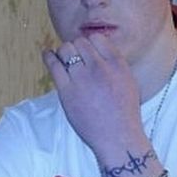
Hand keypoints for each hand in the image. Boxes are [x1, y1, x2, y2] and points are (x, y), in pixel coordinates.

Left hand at [43, 34, 143, 158]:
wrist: (118, 138)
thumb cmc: (124, 115)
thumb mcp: (129, 83)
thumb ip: (115, 66)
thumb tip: (99, 53)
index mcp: (117, 64)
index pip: (97, 39)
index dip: (90, 43)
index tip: (87, 51)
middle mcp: (99, 68)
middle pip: (80, 42)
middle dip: (76, 48)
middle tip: (74, 58)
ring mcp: (82, 78)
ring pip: (66, 50)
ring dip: (64, 53)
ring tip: (63, 60)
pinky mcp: (67, 91)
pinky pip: (53, 65)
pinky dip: (49, 57)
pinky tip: (48, 55)